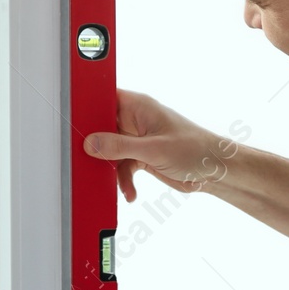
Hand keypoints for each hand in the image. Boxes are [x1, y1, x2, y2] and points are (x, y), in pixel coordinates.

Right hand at [82, 89, 239, 202]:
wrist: (215, 171)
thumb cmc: (195, 149)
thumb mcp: (153, 149)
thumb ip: (120, 146)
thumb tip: (92, 144)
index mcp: (138, 106)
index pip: (104, 98)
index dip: (87, 107)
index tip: (73, 123)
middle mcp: (135, 120)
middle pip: (102, 128)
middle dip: (96, 145)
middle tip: (88, 159)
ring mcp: (137, 139)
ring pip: (110, 150)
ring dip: (112, 168)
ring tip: (118, 182)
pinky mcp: (141, 156)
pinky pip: (122, 166)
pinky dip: (124, 180)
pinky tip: (130, 191)